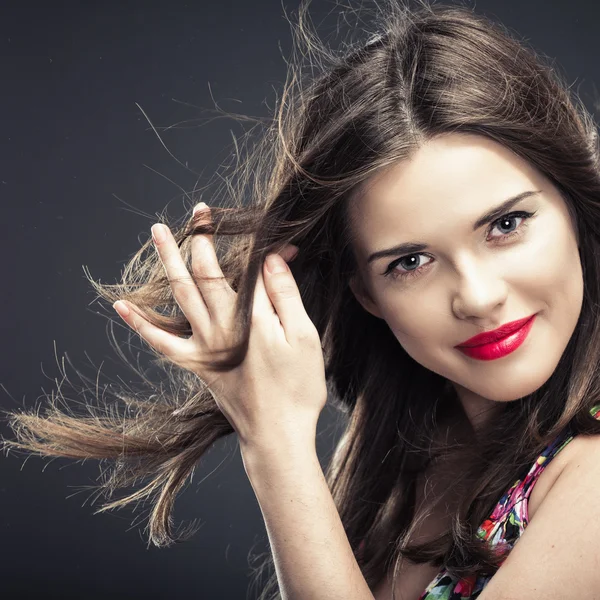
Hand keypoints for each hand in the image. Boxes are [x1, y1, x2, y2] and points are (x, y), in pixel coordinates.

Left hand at [112, 203, 327, 449]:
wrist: (276, 435)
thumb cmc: (297, 388)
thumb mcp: (305, 338)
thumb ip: (285, 295)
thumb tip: (272, 259)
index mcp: (252, 317)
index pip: (249, 268)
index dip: (258, 248)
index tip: (272, 237)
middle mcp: (221, 326)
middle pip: (205, 272)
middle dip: (200, 239)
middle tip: (197, 214)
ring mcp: (203, 345)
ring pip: (180, 294)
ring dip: (168, 261)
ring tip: (157, 234)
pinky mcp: (195, 364)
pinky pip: (162, 342)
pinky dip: (141, 324)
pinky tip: (123, 307)